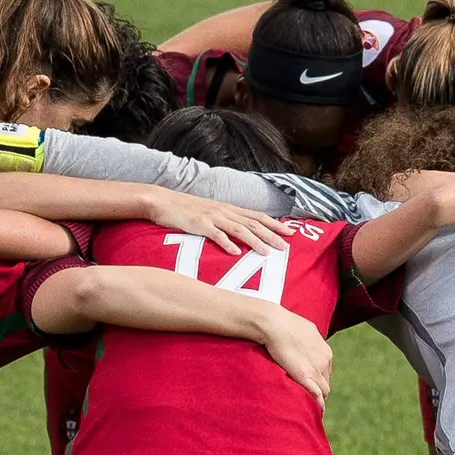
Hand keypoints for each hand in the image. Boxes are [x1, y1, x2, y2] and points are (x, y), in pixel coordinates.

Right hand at [143, 190, 290, 253]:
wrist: (163, 201)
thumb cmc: (187, 210)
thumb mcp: (211, 213)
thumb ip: (227, 222)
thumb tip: (243, 234)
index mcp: (229, 209)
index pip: (258, 216)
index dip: (275, 224)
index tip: (291, 232)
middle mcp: (225, 211)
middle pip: (253, 223)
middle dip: (272, 235)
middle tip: (286, 247)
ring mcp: (212, 217)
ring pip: (239, 229)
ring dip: (254, 241)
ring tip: (267, 253)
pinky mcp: (199, 225)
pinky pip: (215, 235)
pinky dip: (226, 244)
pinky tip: (235, 253)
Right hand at [255, 304, 332, 405]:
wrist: (275, 324)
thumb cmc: (285, 324)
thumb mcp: (306, 330)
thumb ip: (310, 341)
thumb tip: (307, 342)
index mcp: (325, 351)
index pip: (327, 371)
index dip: (319, 378)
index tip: (312, 383)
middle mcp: (325, 361)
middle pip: (326, 381)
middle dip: (319, 388)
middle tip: (310, 396)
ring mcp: (316, 369)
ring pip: (324, 389)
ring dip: (318, 396)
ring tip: (311, 404)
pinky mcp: (305, 376)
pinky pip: (317, 395)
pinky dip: (318, 403)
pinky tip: (316, 409)